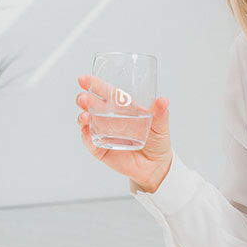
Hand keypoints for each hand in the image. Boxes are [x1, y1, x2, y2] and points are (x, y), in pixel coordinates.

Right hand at [75, 74, 172, 191]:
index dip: (94, 84)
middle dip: (84, 100)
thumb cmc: (157, 142)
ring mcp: (103, 133)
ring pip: (87, 122)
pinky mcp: (101, 149)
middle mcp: (109, 118)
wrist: (155, 166)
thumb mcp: (161, 126)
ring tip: (85, 115)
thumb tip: (163, 100)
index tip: (83, 79)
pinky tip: (86, 131)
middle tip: (82, 98)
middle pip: (92, 105)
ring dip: (83, 117)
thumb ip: (160, 114)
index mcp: (122, 107)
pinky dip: (86, 136)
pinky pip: (90, 142)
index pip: (105, 92)